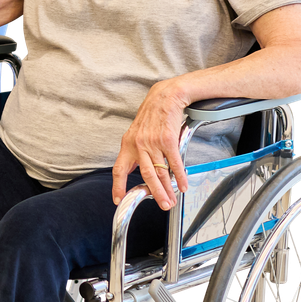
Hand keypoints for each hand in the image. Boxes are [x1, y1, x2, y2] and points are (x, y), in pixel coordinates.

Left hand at [112, 80, 188, 209]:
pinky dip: (180, 176)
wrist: (165, 97)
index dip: (117, 186)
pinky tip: (183, 184)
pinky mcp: (168, 140)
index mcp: (128, 144)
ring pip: (160, 172)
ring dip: (167, 189)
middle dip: (154, 193)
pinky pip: (174, 162)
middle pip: (145, 175)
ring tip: (171, 200)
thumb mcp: (137, 132)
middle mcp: (138, 145)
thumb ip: (135, 150)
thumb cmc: (152, 114)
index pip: (119, 169)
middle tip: (161, 205)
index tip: (118, 199)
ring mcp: (153, 143)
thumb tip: (137, 168)